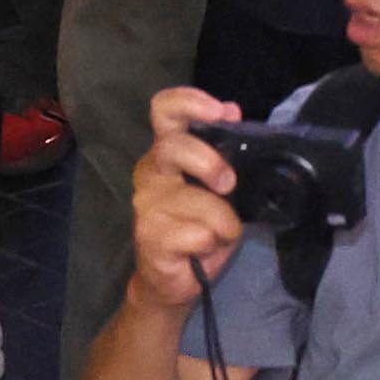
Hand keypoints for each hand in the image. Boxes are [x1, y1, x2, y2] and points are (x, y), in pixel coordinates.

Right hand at [125, 85, 251, 310]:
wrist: (173, 277)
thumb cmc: (198, 223)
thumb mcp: (216, 183)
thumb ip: (223, 149)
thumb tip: (233, 111)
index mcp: (167, 152)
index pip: (164, 111)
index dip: (189, 102)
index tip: (221, 111)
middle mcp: (150, 173)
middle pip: (173, 148)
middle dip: (209, 163)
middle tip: (229, 184)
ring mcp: (146, 206)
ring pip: (196, 201)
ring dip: (224, 220)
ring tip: (221, 231)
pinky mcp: (150, 238)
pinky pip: (198, 235)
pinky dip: (213, 242)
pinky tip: (201, 249)